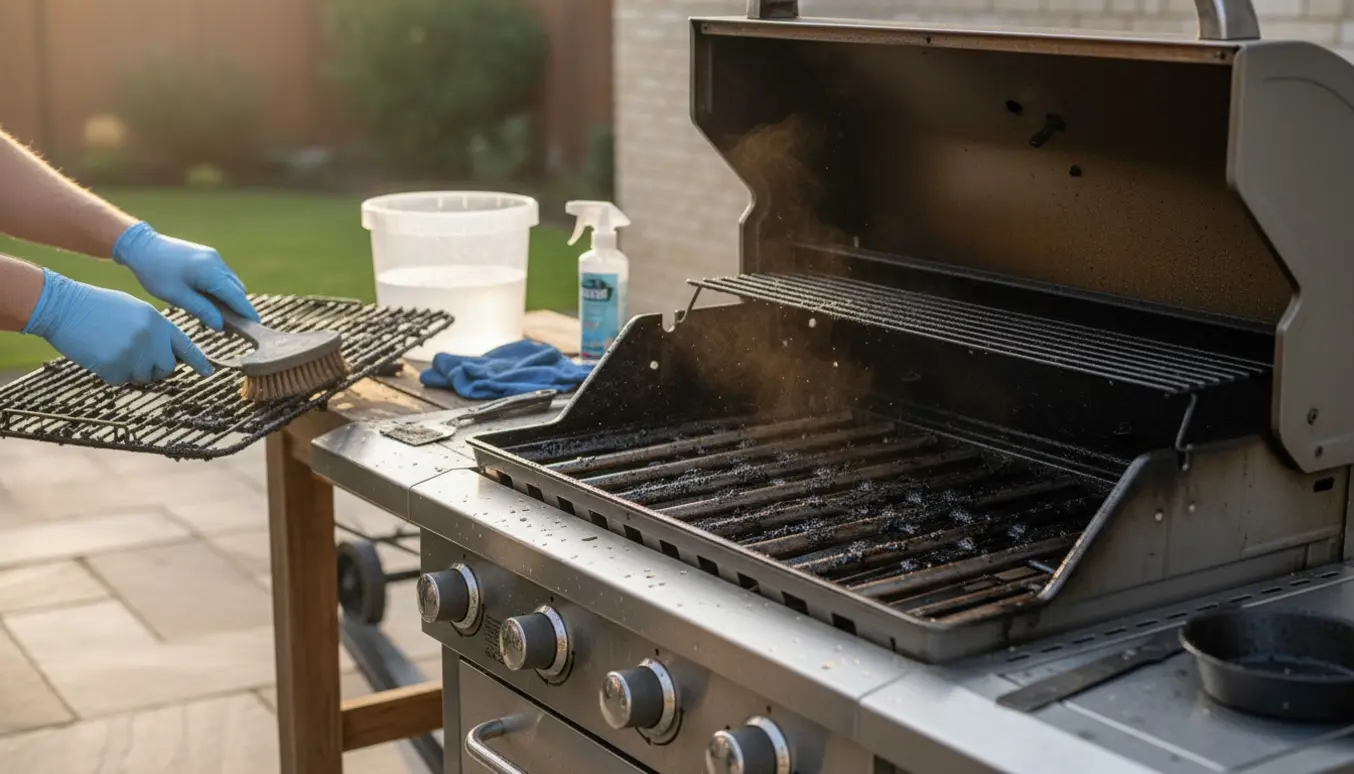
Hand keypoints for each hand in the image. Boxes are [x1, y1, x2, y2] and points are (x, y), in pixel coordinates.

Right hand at [22, 269, 211, 383]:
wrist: (65, 306)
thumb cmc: (97, 306)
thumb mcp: (134, 310)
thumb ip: (154, 330)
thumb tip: (167, 354)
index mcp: (158, 322)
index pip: (185, 346)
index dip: (198, 361)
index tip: (208, 372)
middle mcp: (151, 339)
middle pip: (167, 368)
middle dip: (155, 368)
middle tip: (136, 358)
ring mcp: (134, 354)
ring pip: (144, 377)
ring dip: (131, 370)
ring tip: (113, 349)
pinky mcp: (115, 367)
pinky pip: (121, 380)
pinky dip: (111, 373)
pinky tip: (100, 355)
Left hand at [112, 221, 258, 330]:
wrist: (142, 246)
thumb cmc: (155, 272)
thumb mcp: (176, 296)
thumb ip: (201, 310)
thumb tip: (221, 325)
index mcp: (210, 271)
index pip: (236, 296)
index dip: (247, 312)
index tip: (256, 325)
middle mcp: (217, 262)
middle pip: (237, 289)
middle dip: (238, 308)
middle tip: (232, 328)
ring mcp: (214, 257)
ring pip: (231, 282)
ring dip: (229, 298)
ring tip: (218, 316)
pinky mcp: (209, 255)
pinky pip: (223, 275)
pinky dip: (222, 289)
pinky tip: (210, 300)